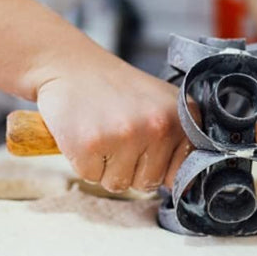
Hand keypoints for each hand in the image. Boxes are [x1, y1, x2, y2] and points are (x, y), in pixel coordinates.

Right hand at [36, 54, 191, 192]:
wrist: (71, 66)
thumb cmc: (119, 93)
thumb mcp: (162, 108)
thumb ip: (181, 145)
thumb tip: (185, 189)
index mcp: (181, 118)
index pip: (179, 176)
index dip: (158, 166)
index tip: (145, 143)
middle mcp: (158, 125)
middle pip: (147, 184)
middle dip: (130, 168)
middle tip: (118, 133)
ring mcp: (125, 135)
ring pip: (119, 185)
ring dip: (106, 167)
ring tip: (103, 133)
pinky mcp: (90, 144)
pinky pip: (91, 178)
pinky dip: (84, 162)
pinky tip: (86, 134)